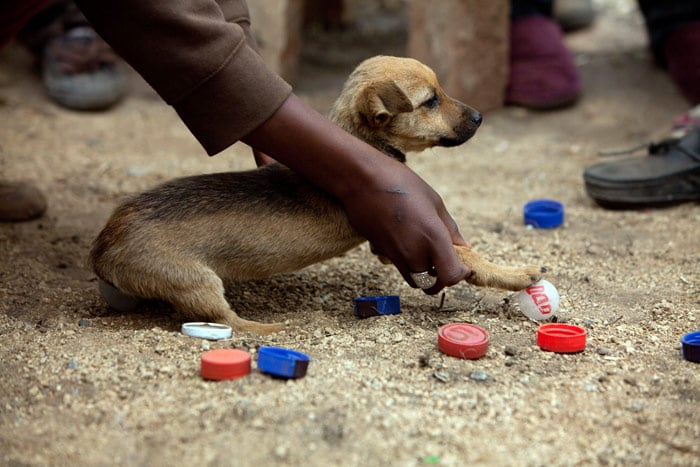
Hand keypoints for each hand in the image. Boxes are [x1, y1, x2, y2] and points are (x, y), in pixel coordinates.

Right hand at [242, 94, 470, 292]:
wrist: (362, 181)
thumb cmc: (401, 184)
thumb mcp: (434, 202)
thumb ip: (451, 229)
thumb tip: (464, 247)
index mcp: (433, 238)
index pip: (451, 276)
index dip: (461, 274)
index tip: (464, 264)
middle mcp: (414, 253)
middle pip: (434, 284)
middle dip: (443, 275)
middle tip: (447, 257)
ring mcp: (396, 256)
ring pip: (416, 280)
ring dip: (426, 272)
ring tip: (428, 249)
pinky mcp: (382, 253)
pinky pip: (402, 268)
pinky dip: (410, 263)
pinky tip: (409, 240)